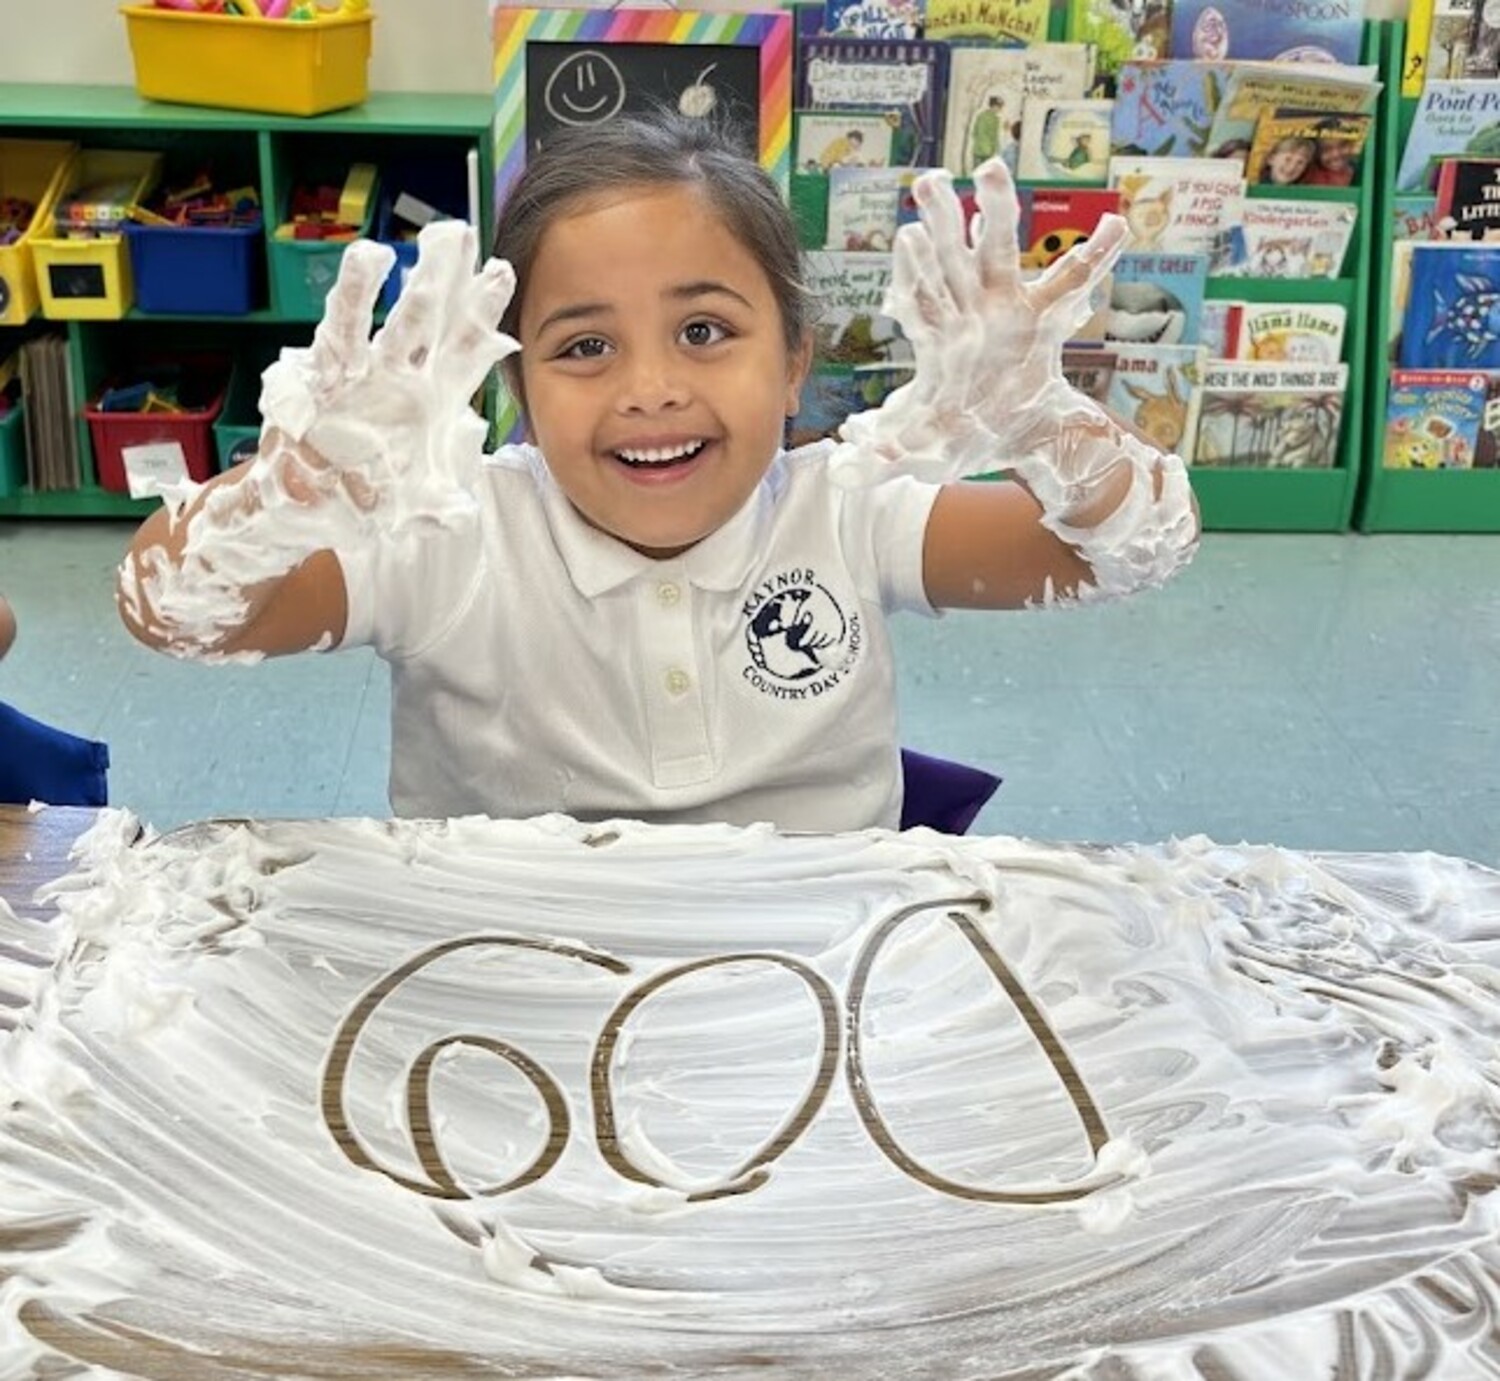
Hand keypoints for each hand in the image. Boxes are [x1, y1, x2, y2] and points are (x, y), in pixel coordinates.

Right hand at [255, 220, 518, 532]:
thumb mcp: (411, 511)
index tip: (504, 273)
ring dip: (406, 283)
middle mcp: (402, 378)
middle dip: (450, 279)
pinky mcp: (324, 377)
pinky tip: (369, 260)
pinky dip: (354, 298)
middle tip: (465, 232)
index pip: (468, 351)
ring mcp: (364, 374)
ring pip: (390, 320)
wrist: (309, 512)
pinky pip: (340, 333)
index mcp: (434, 402)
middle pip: (434, 321)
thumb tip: (461, 511)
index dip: (485, 315)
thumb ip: (439, 508)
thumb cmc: (367, 502)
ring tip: (423, 240)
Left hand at [836, 159, 1127, 481]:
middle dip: (941, 220)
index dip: (914, 273)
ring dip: (997, 210)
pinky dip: (1097, 255)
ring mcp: (1008, 309)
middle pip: (951, 260)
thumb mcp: (919, 452)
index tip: (907, 238)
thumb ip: (881, 457)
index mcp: (938, 339)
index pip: (921, 301)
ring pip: (1000, 252)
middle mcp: (968, 312)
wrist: (1013, 435)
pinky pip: (1074, 282)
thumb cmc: (959, 437)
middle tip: (928, 180)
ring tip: (991, 170)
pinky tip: (1114, 223)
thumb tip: (842, 470)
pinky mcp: (1046, 319)